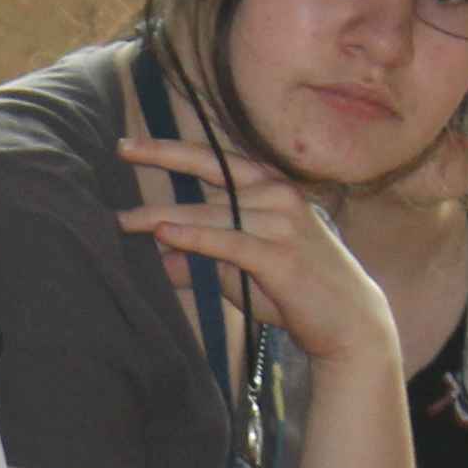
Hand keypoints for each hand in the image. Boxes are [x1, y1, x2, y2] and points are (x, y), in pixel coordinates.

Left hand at [114, 131, 403, 377]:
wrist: (347, 321)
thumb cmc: (292, 291)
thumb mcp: (239, 270)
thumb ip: (202, 259)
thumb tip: (158, 258)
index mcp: (269, 188)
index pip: (215, 160)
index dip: (171, 150)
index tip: (128, 145)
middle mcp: (277, 194)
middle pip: (211, 173)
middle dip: (163, 158)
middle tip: (120, 151)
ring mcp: (282, 222)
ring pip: (212, 211)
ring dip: (164, 217)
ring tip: (124, 222)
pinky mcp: (280, 254)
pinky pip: (229, 240)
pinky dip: (196, 237)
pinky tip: (165, 234)